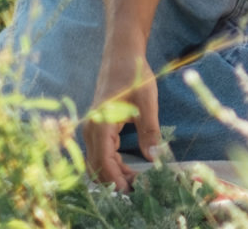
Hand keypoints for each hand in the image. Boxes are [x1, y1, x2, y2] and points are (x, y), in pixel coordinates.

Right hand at [83, 49, 159, 191]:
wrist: (121, 56)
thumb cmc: (134, 76)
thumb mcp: (147, 103)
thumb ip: (150, 131)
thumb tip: (156, 157)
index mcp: (100, 124)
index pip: (103, 161)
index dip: (115, 179)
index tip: (131, 191)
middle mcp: (91, 130)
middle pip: (97, 166)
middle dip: (115, 181)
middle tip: (138, 190)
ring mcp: (92, 130)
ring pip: (98, 162)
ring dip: (114, 174)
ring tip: (137, 182)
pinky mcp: (98, 129)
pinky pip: (101, 153)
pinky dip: (113, 165)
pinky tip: (130, 170)